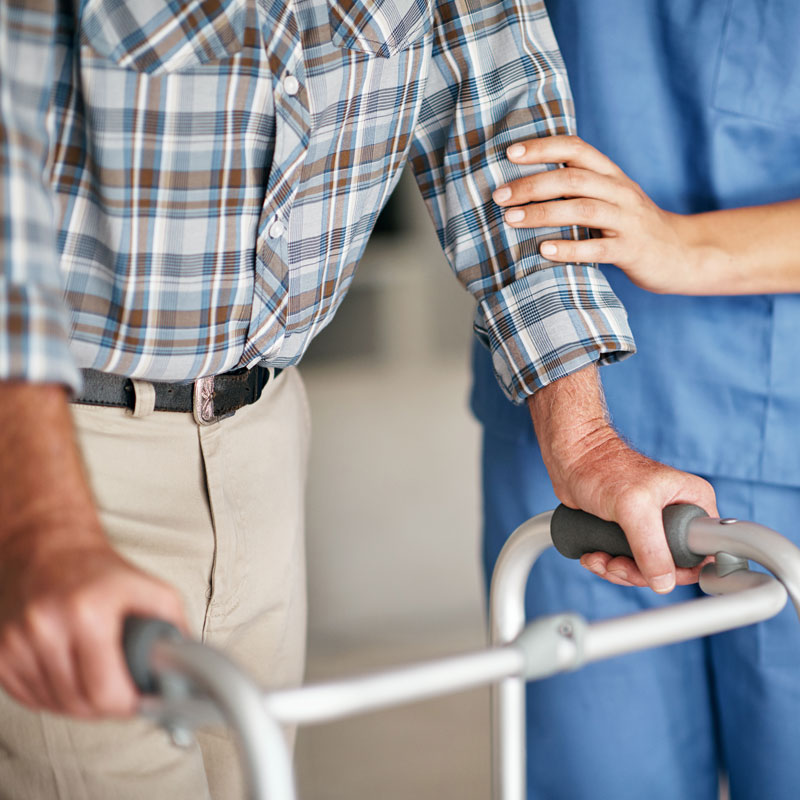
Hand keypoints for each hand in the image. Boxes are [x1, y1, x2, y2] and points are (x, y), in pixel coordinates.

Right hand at [0, 383, 186, 717]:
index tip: (139, 698)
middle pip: (80, 705)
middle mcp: (46, 627)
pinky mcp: (0, 654)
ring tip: (98, 675)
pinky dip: (54, 696)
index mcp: (87, 612)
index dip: (128, 703)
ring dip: (80, 702)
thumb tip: (184, 668)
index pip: (105, 692)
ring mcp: (17, 642)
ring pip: (55, 706)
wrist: (49, 547)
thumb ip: (173, 626)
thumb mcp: (149, 588)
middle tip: (122, 689)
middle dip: (108, 705)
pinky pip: (30, 699)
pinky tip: (71, 674)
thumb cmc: (100, 571)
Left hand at [491, 135, 702, 293]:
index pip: (576, 148)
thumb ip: (578, 188)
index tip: (509, 152)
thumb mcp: (609, 198)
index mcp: (611, 174)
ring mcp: (627, 220)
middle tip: (499, 196)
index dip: (543, 147)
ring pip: (582, 209)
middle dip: (532, 184)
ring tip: (510, 219)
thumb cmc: (631, 226)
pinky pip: (597, 248)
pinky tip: (544, 250)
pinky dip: (569, 248)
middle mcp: (620, 191)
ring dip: (542, 213)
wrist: (681, 253)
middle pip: (572, 178)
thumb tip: (525, 184)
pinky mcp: (631, 250)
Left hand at [529, 366, 717, 590]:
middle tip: (616, 565)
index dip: (680, 570)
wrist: (570, 458)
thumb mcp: (633, 508)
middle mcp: (678, 514)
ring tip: (598, 558)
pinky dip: (608, 565)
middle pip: (672, 566)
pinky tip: (593, 555)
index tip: (652, 571)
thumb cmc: (601, 468)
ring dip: (618, 571)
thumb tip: (663, 582)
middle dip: (639, 573)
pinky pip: (626, 562)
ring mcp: (653, 524)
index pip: (703, 552)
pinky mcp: (630, 530)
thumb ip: (651, 547)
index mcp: (694, 502)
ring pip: (646, 567)